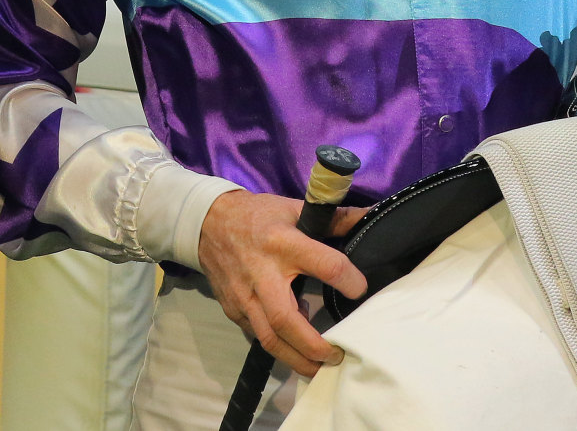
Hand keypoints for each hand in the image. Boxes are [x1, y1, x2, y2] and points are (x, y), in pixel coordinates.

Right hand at [197, 192, 369, 379]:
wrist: (207, 222)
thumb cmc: (257, 215)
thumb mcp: (293, 208)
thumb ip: (333, 219)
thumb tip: (369, 218)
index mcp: (283, 243)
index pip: (324, 265)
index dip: (349, 280)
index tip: (360, 290)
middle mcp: (262, 274)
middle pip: (286, 320)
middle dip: (314, 345)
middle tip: (337, 354)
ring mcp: (244, 296)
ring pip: (269, 338)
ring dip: (296, 359)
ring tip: (319, 367)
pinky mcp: (233, 309)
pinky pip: (257, 336)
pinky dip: (278, 347)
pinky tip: (294, 349)